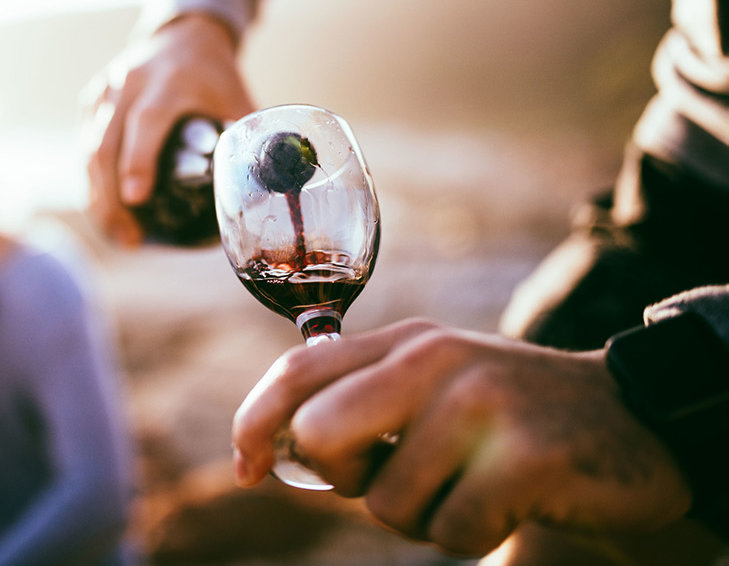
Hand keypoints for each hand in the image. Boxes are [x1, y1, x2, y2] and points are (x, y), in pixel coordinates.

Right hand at [82, 12, 254, 245]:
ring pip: (89, 149)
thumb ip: (245, 140)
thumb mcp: (236, 99)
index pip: (146, 122)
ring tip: (118, 235)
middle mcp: (129, 83)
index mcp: (169, 81)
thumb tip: (263, 190)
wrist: (183, 35)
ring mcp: (105, 91)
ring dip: (98, 197)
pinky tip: (106, 211)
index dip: (138, 160)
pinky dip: (93, 182)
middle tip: (129, 239)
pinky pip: (85, 147)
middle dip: (111, 197)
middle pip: (106, 144)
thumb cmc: (215, 75)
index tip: (136, 200)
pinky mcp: (92, 101)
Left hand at [232, 319, 692, 556]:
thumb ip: (362, 406)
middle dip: (340, 477)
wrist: (631, 420)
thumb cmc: (508, 415)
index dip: (255, 421)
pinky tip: (506, 504)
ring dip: (419, 518)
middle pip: (321, 432)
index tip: (246, 468)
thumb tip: (281, 454)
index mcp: (404, 341)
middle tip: (388, 478)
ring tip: (466, 488)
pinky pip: (450, 531)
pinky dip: (468, 536)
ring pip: (385, 501)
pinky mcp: (525, 454)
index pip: (298, 369)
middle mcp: (434, 359)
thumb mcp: (433, 388)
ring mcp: (480, 402)